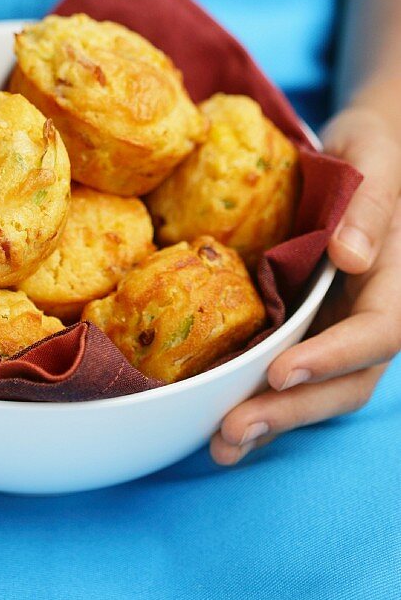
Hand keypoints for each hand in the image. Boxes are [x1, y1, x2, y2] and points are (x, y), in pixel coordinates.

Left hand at [211, 106, 400, 464]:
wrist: (350, 154)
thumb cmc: (366, 153)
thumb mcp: (371, 161)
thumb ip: (369, 208)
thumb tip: (352, 257)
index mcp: (394, 283)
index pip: (376, 333)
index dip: (331, 358)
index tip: (281, 373)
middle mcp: (369, 316)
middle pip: (345, 381)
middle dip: (291, 412)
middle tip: (233, 430)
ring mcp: (339, 329)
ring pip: (317, 390)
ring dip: (272, 422)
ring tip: (221, 446)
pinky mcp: (307, 330)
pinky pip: (288, 373)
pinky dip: (259, 401)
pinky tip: (217, 424)